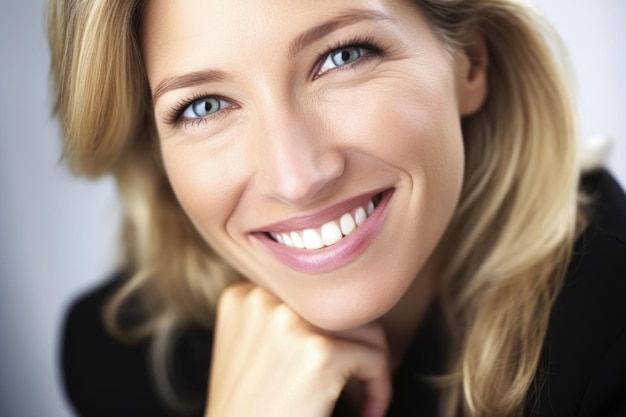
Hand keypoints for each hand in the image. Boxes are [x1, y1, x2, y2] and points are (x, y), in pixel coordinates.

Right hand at [205, 282, 390, 416]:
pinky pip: (376, 359)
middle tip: (352, 383)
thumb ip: (275, 321)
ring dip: (369, 366)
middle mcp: (264, 300)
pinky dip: (379, 390)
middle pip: (338, 308)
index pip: (312, 298)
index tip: (330, 367)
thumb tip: (332, 310)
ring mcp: (291, 323)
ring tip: (360, 398)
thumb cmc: (249, 414)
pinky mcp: (320, 353)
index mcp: (244, 296)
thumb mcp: (247, 353)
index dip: (328, 334)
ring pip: (364, 329)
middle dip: (353, 347)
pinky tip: (365, 413)